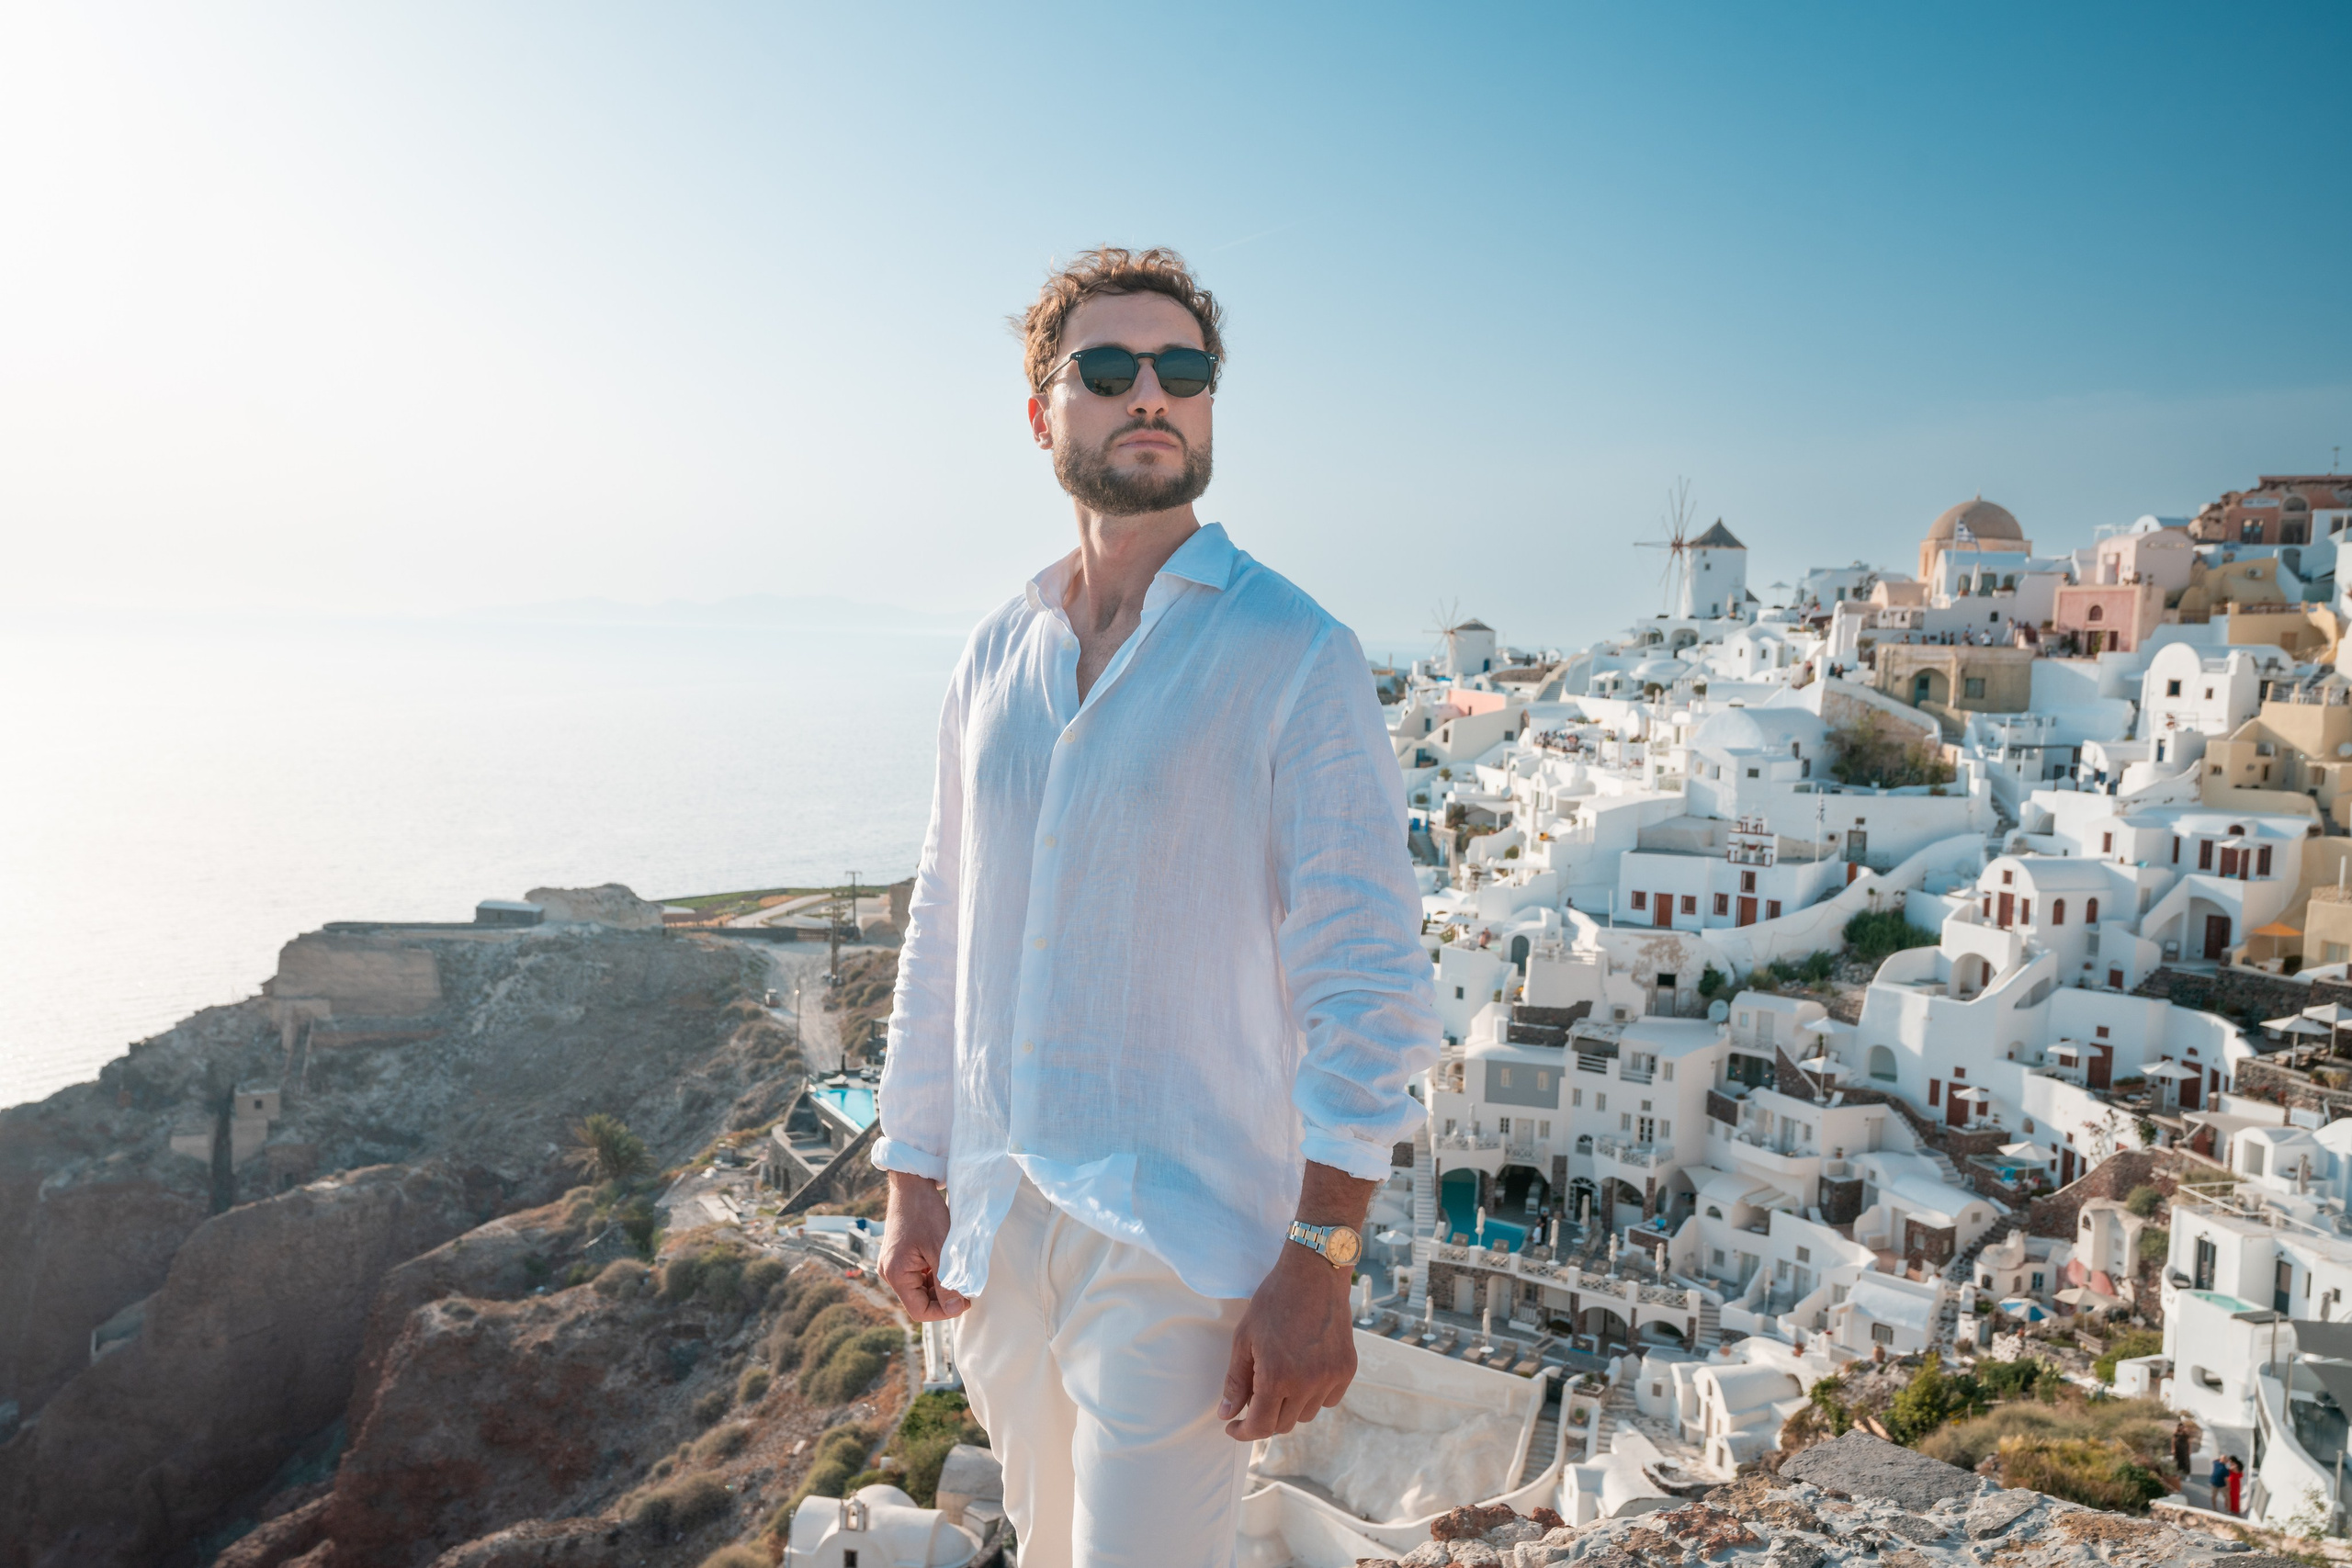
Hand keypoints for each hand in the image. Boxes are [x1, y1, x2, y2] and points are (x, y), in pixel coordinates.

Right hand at [879, 1171, 968, 1321]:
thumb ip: (946, 1281)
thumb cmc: (925, 1213)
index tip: (965, 1300)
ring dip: (939, 1286)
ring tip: (956, 1272)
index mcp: (896, 1274)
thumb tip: (954, 1309)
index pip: (919, 1310)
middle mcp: (889, 1272)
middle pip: (919, 1301)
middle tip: (965, 1287)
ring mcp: (892, 1264)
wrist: (912, 1184)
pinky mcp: (898, 1257)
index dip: (944, 1311)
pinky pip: (917, 1276)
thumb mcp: (941, 1249)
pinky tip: (946, 1263)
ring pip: (919, 1289)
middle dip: (943, 1297)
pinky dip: (933, 1275)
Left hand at [1216, 1244, 1355, 1440]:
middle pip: (1283, 1425)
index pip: (1260, 1426)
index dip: (1243, 1432)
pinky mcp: (1347, 1370)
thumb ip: (1235, 1380)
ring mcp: (1330, 1378)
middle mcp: (1306, 1384)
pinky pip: (1328, 1400)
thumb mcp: (1244, 1338)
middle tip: (1253, 1400)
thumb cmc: (1273, 1301)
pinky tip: (1304, 1374)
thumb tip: (1226, 1414)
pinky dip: (1313, 1396)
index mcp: (1276, 1377)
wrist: (1314, 1274)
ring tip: (1280, 1380)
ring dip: (1289, 1407)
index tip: (1233, 1426)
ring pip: (1305, 1415)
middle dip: (1264, 1418)